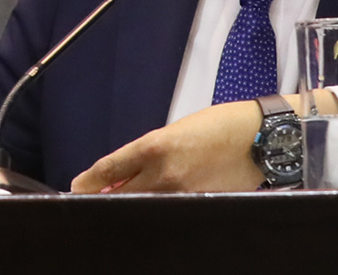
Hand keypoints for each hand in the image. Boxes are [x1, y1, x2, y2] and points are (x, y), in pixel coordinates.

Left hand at [71, 99, 264, 193]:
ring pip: (142, 206)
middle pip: (120, 195)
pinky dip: (156, 209)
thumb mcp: (173, 131)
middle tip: (94, 199)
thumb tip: (122, 173)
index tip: (76, 188)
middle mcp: (164, 173)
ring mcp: (182, 193)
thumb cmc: (218, 127)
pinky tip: (153, 205)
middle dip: (104, 198)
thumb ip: (145, 153)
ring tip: (121, 202)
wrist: (260, 138)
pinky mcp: (201, 204)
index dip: (87, 182)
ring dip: (129, 204)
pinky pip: (169, 210)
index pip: (107, 170)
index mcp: (153, 146)